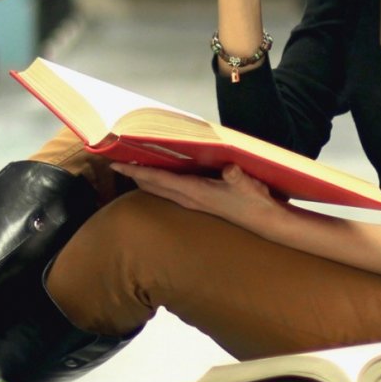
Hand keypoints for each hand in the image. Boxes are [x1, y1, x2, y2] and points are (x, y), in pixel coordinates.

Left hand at [110, 163, 285, 233]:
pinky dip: (157, 182)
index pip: (159, 179)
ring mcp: (192, 202)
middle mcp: (189, 198)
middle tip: (115, 160)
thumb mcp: (248, 186)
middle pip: (153, 185)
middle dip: (134, 174)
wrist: (264, 221)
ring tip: (130, 167)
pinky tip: (157, 177)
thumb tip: (230, 168)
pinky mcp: (198, 202)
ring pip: (159, 189)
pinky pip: (169, 191)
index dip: (137, 171)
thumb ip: (238, 177)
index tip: (116, 164)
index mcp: (195, 191)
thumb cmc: (254, 200)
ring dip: (144, 179)